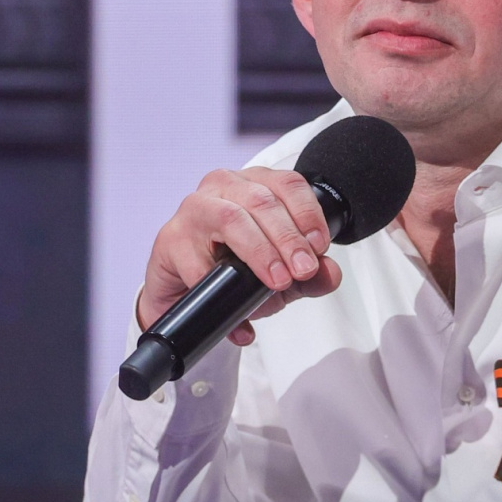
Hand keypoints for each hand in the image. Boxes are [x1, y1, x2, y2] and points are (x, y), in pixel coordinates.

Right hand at [137, 167, 343, 345]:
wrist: (182, 288)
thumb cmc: (231, 264)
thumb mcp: (280, 269)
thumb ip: (311, 273)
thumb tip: (330, 274)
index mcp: (255, 184)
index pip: (288, 184)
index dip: (307, 213)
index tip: (319, 246)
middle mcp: (225, 187)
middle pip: (262, 202)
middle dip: (288, 239)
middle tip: (302, 271)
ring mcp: (195, 209)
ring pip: (231, 218)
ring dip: (259, 252)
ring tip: (276, 282)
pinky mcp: (171, 238)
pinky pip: (198, 263)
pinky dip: (222, 293)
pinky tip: (239, 317)